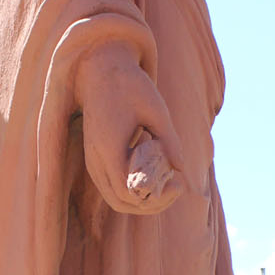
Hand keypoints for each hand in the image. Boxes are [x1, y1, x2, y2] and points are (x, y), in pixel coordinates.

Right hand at [77, 49, 183, 215]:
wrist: (101, 69)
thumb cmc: (130, 86)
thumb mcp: (157, 110)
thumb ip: (169, 140)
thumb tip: (181, 167)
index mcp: (109, 148)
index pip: (128, 193)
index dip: (156, 198)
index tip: (178, 183)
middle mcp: (96, 160)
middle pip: (121, 202)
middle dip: (152, 204)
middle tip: (177, 188)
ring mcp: (93, 161)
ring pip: (115, 199)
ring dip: (143, 200)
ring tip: (168, 186)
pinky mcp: (96, 159)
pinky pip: (113, 187)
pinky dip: (134, 191)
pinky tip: (155, 177)